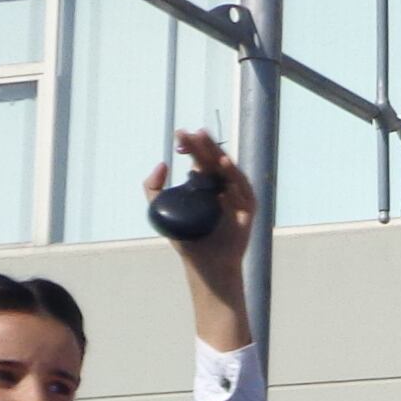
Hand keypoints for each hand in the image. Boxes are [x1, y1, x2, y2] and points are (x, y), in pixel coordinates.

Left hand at [145, 129, 260, 350]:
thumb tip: (162, 163)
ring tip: (204, 141)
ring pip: (227, 170)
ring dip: (216, 154)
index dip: (191, 146)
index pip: (199, 160)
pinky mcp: (248, 209)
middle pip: (213, 160)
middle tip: (190, 132)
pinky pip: (242, 188)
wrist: (207, 268)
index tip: (179, 135)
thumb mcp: (161, 212)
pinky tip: (223, 163)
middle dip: (201, 145)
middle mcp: (223, 188)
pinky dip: (234, 175)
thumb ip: (153, 189)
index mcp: (206, 186)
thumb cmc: (187, 242)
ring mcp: (237, 198)